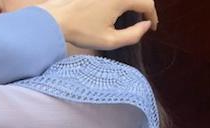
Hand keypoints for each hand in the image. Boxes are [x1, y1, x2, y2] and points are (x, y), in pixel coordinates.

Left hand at [38, 0, 157, 50]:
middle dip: (145, 8)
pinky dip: (122, 2)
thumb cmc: (82, 32)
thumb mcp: (110, 41)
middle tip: (145, 22)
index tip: (152, 28)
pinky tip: (118, 11)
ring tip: (134, 17)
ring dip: (133, 4)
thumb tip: (146, 26)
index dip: (153, 16)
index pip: (147, 3)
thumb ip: (133, 35)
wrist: (57, 19)